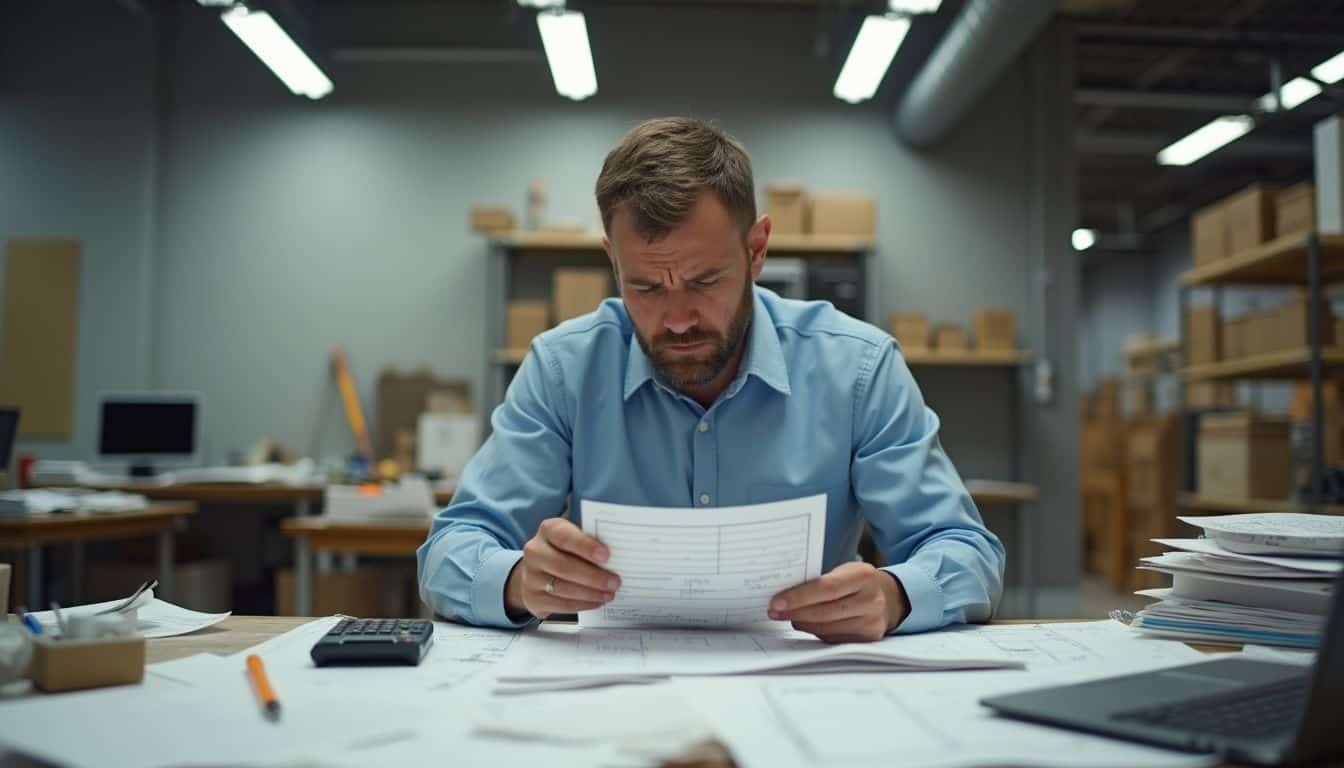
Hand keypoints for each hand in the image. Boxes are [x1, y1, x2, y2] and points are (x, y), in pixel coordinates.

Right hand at [505, 518, 619, 619]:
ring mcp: (531, 576)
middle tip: (615, 582)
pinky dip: (582, 604)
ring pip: (563, 587)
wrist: (537, 570)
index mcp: (548, 530)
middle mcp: (535, 551)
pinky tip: (597, 602)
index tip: (606, 556)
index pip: (565, 536)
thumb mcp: (574, 538)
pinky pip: (560, 604)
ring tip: (609, 594)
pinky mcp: (533, 598)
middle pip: (564, 566)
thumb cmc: (565, 551)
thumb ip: (591, 543)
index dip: (585, 546)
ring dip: (590, 593)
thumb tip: (619, 556)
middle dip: (593, 576)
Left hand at [768, 562, 908, 642]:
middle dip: (794, 612)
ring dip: (802, 623)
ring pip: (826, 629)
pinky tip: (806, 623)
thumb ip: (820, 580)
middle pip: (824, 612)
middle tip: (773, 611)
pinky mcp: (867, 640)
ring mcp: (871, 623)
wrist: (888, 598)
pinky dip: (815, 632)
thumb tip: (784, 594)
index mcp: (863, 576)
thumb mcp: (844, 571)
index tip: (776, 602)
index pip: (826, 588)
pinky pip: (832, 639)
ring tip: (787, 616)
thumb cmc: (856, 582)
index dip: (799, 597)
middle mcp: (871, 600)